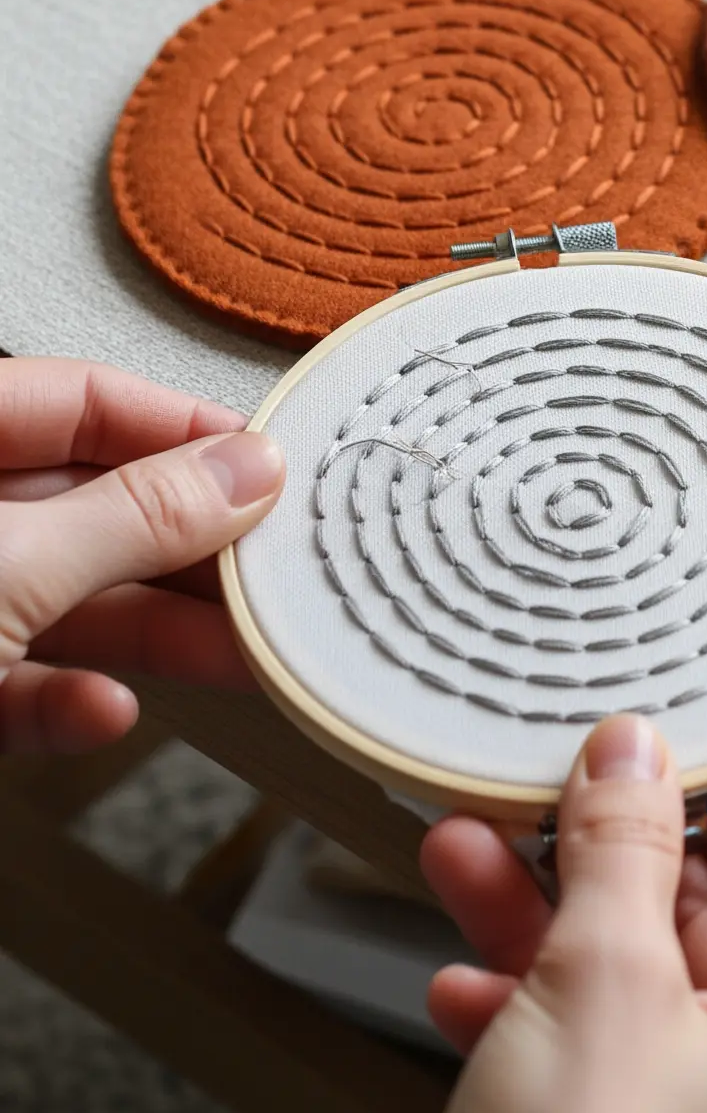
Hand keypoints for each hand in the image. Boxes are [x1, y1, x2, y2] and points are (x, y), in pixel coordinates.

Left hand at [0, 356, 283, 753]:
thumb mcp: (11, 566)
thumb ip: (132, 519)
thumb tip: (247, 472)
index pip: (83, 401)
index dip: (179, 427)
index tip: (268, 466)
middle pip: (90, 507)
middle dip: (186, 548)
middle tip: (276, 567)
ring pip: (65, 603)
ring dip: (153, 634)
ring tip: (242, 653)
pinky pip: (14, 682)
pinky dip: (66, 702)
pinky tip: (107, 712)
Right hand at [421, 714, 706, 1112]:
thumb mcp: (602, 980)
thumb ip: (621, 846)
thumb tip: (636, 751)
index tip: (652, 736)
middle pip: (705, 906)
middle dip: (602, 850)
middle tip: (538, 790)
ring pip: (633, 970)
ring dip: (541, 912)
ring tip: (466, 853)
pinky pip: (589, 1041)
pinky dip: (525, 1001)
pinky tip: (464, 976)